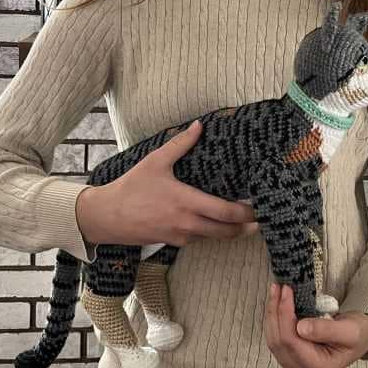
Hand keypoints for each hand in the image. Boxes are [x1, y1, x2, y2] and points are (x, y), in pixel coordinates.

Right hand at [75, 119, 258, 246]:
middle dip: (246, 228)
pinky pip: (198, 239)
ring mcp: (180, 236)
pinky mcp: (172, 243)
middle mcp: (187, 223)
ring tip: (244, 223)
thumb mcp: (156, 161)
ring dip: (229, 232)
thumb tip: (199, 125)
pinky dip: (210, 233)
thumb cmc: (131, 187)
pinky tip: (215, 224)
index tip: (259, 209)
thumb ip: (181, 143)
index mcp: (187, 202)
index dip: (247, 214)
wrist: (107, 217)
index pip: (226, 213)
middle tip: (260, 221)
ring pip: (213, 237)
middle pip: (226, 232)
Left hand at [264, 283, 367, 367]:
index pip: (291, 341)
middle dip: (275, 311)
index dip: (285, 313)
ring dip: (272, 314)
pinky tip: (277, 304)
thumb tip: (300, 327)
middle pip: (279, 342)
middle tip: (278, 286)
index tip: (286, 290)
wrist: (361, 338)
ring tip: (275, 291)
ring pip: (274, 340)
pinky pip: (277, 340)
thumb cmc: (358, 334)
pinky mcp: (292, 360)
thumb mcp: (348, 330)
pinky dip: (275, 320)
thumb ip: (326, 329)